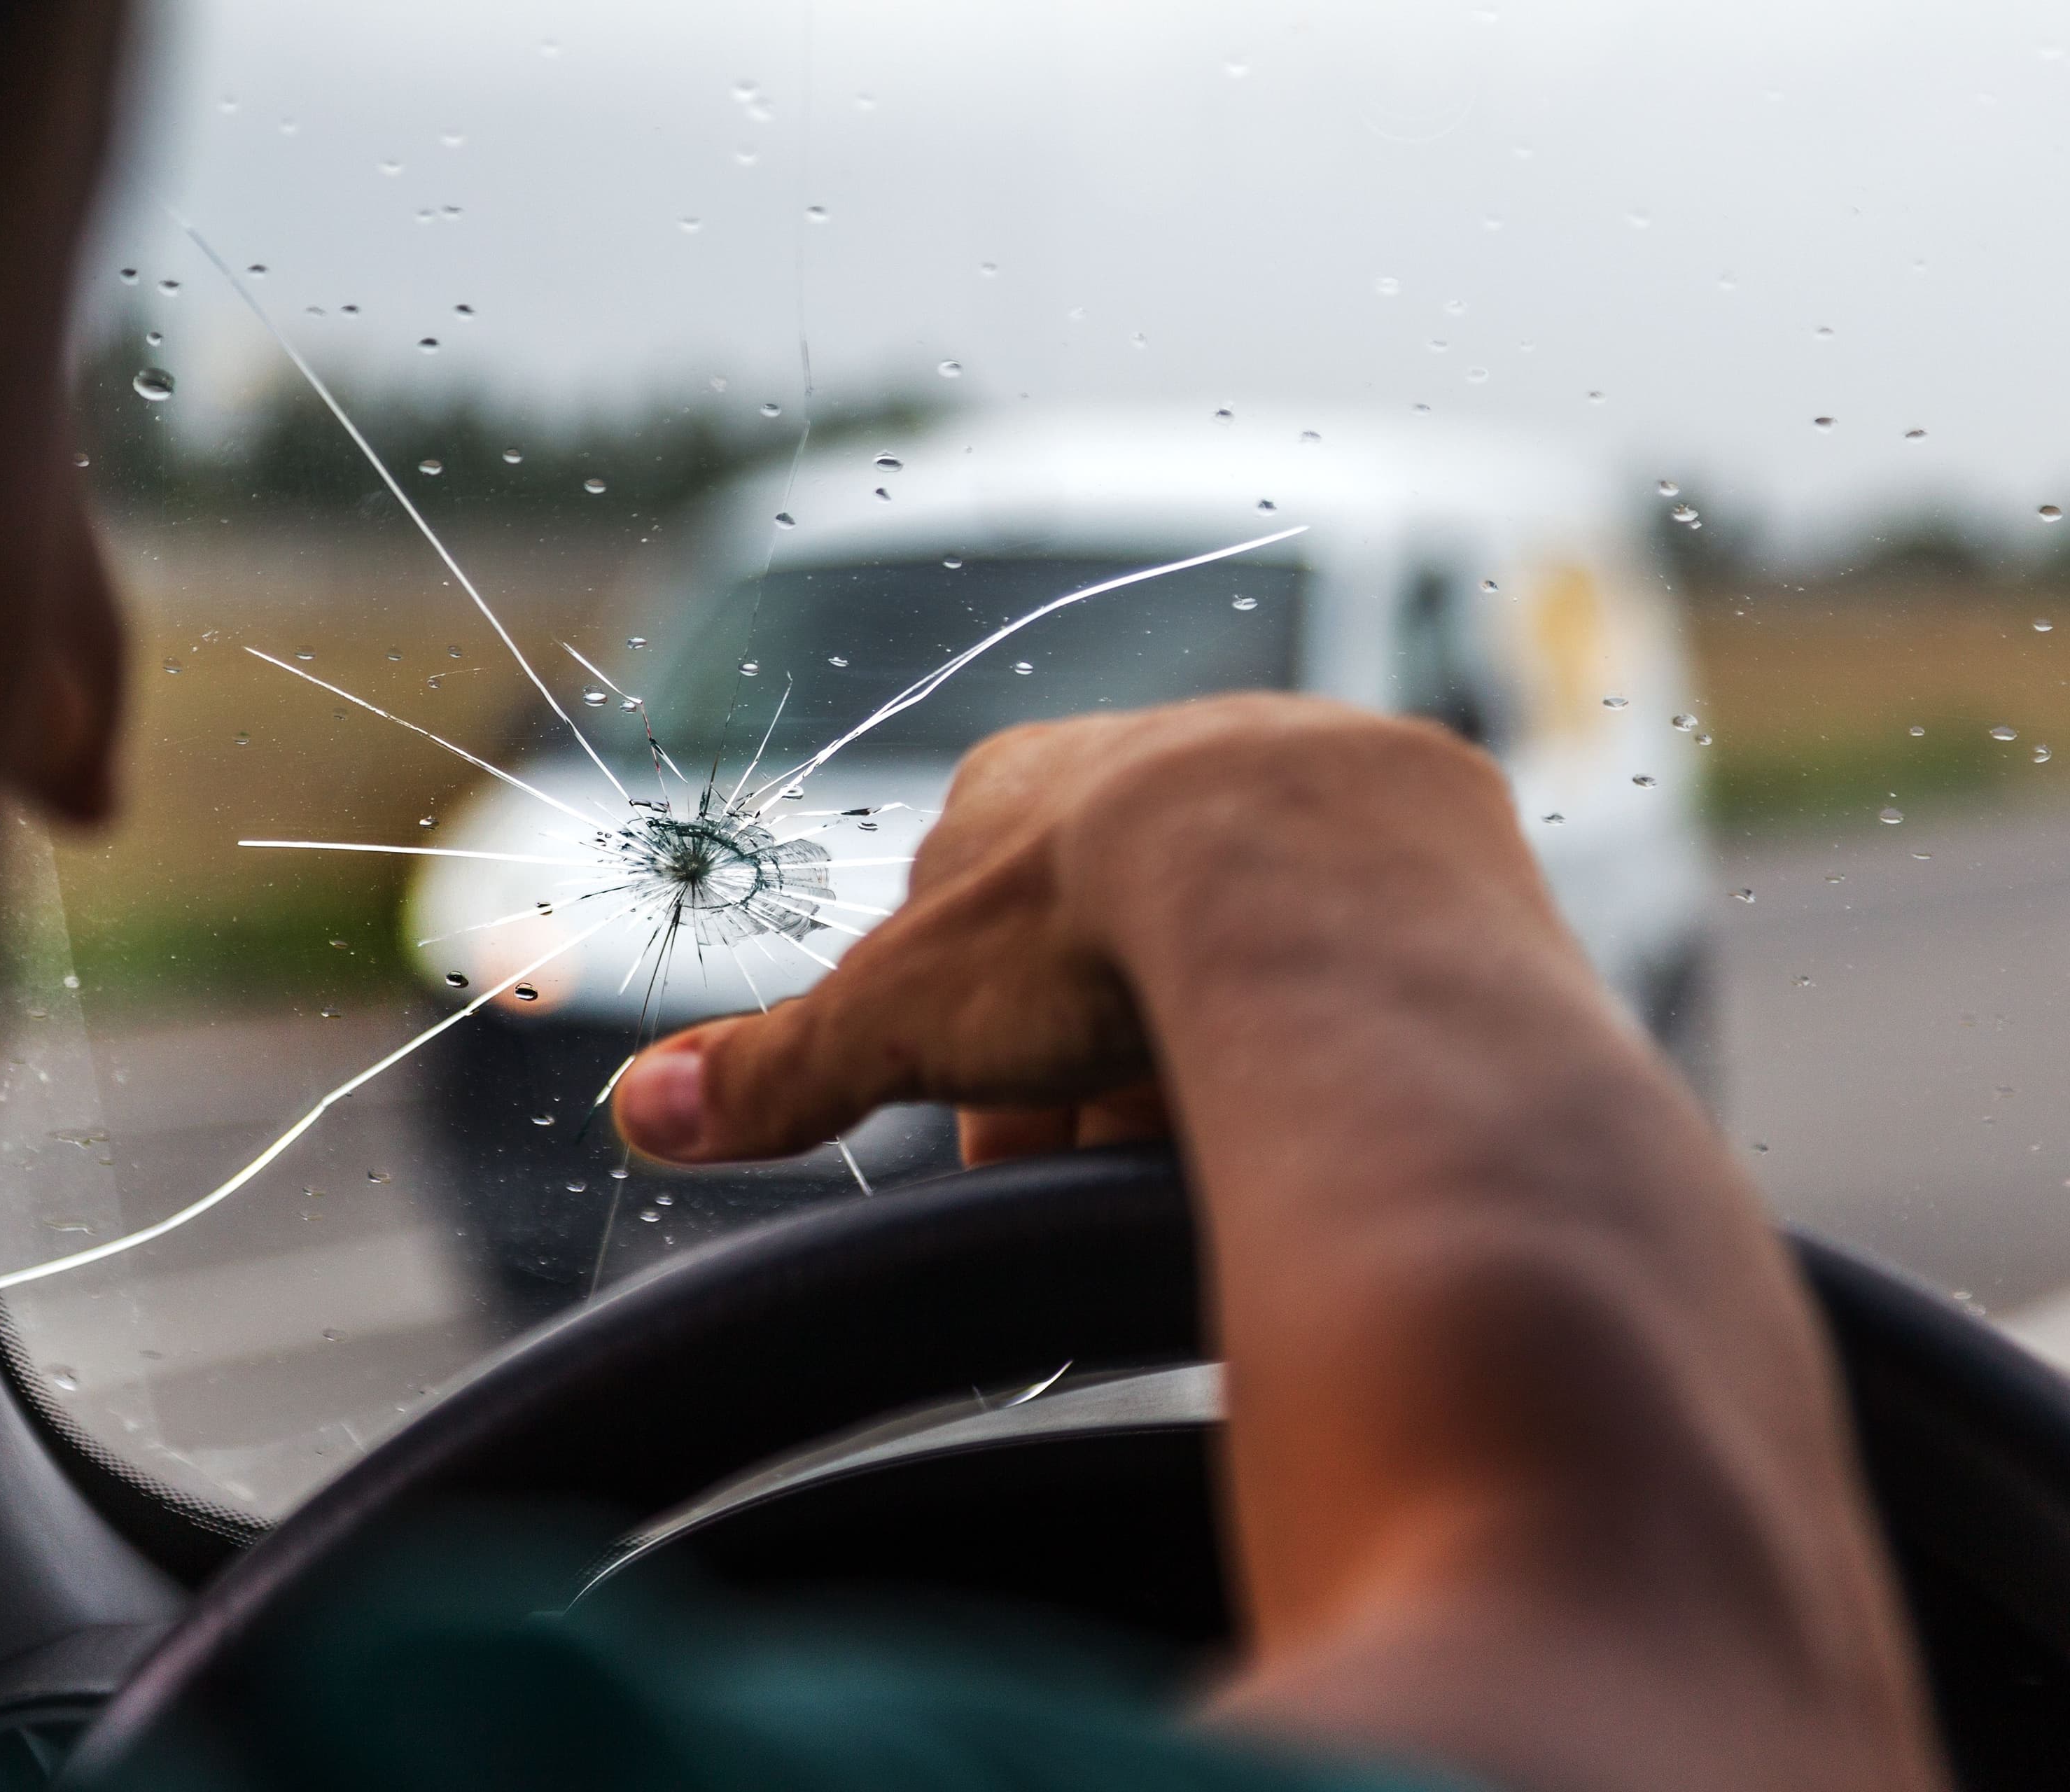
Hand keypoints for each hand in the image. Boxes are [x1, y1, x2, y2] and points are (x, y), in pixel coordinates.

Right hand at [613, 694, 1524, 1165]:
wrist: (1319, 885)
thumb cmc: (1092, 929)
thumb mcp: (904, 1013)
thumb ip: (780, 1065)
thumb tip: (641, 1111)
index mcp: (1026, 783)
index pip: (977, 935)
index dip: (982, 1057)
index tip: (1011, 1149)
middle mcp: (1163, 750)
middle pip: (1110, 938)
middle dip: (1102, 1060)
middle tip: (1121, 1159)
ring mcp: (1304, 775)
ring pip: (1239, 935)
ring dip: (1218, 1038)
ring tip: (1231, 1131)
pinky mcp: (1428, 823)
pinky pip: (1365, 934)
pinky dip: (1335, 1012)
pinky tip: (1332, 1073)